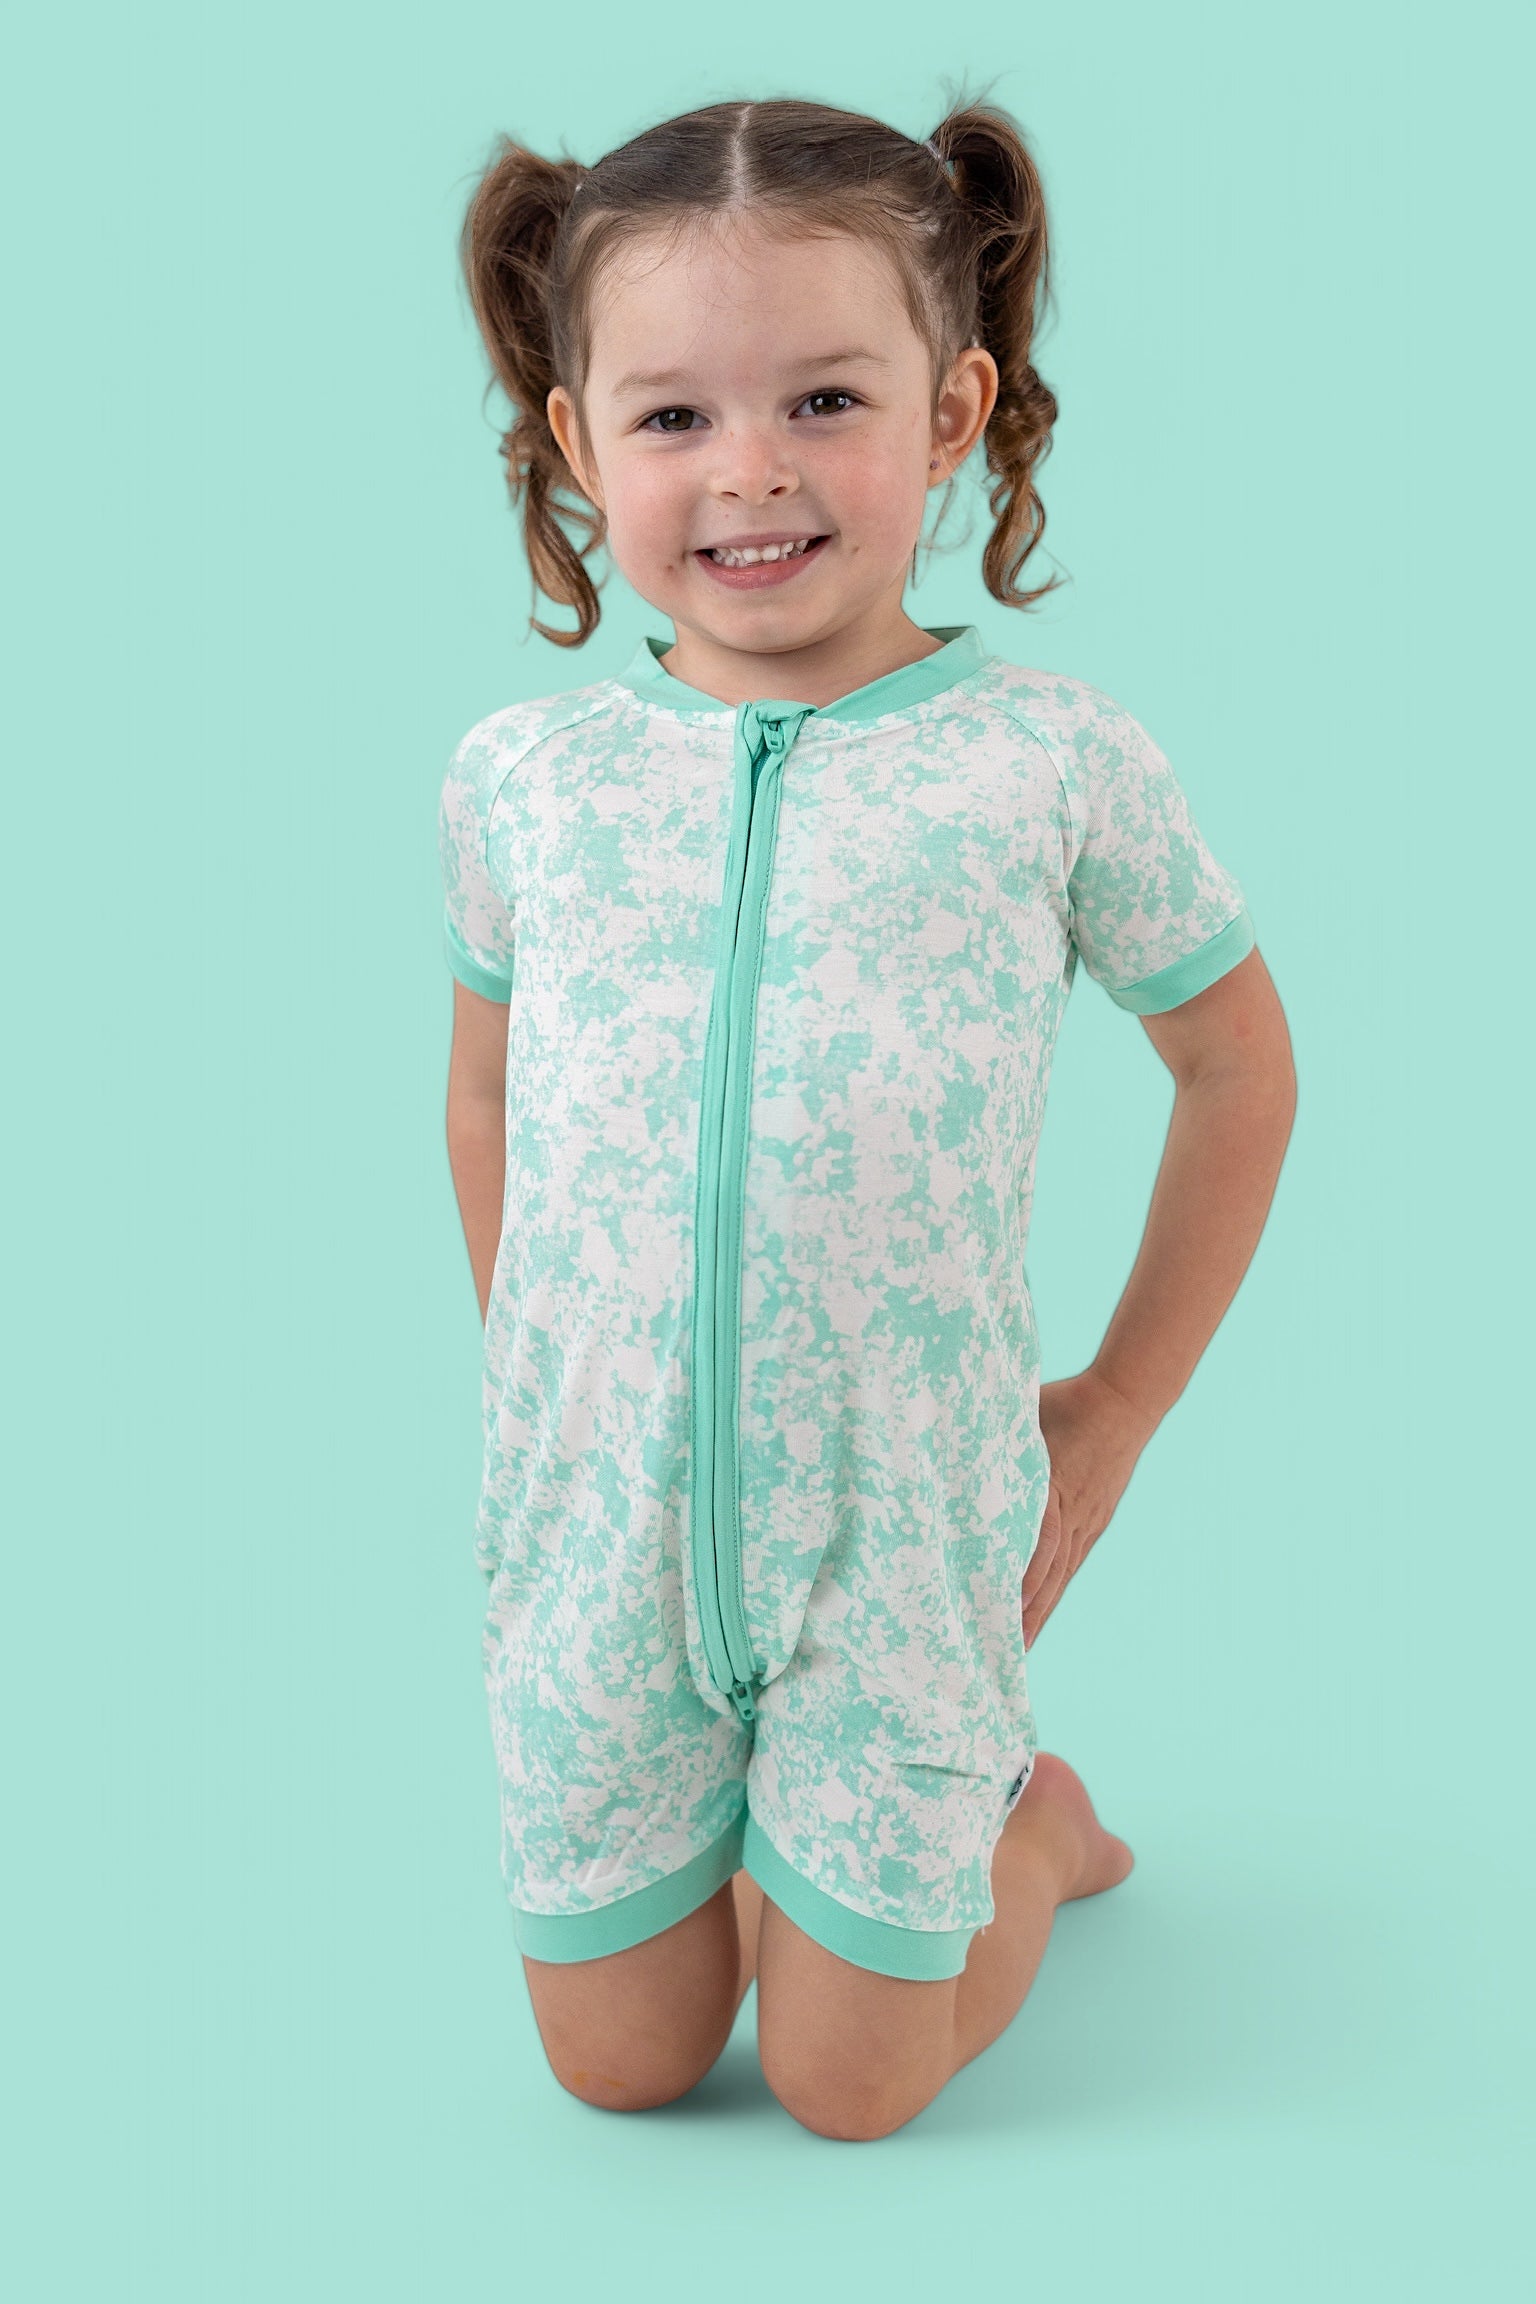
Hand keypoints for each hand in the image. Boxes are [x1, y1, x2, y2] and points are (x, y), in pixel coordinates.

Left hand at [1021, 1368, 1161, 1649]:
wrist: (1125, 1400)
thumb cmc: (1067, 1402)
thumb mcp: (1027, 1414)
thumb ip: (996, 1436)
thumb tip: (952, 1435)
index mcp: (1054, 1486)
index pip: (1040, 1540)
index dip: (1024, 1576)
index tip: (1007, 1607)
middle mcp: (1074, 1513)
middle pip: (1050, 1574)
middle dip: (1027, 1615)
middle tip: (1003, 1653)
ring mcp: (1088, 1520)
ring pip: (1061, 1575)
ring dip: (1041, 1611)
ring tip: (1020, 1646)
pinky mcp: (1095, 1520)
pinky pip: (1073, 1562)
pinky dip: (1056, 1589)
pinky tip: (1043, 1609)